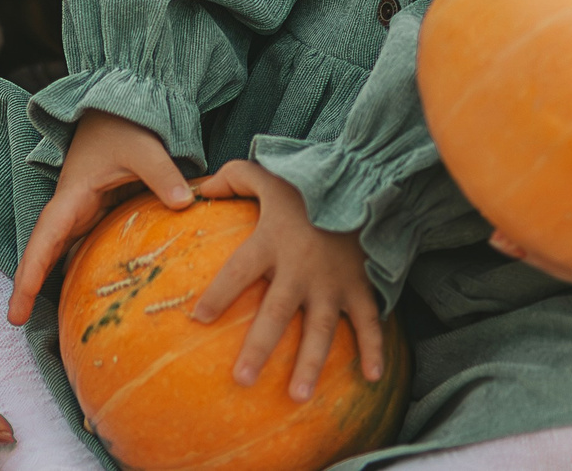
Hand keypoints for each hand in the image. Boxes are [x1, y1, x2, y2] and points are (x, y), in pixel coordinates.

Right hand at [9, 111, 194, 324]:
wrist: (120, 108)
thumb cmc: (125, 125)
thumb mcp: (145, 148)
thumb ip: (163, 174)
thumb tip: (185, 203)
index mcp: (72, 195)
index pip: (45, 239)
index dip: (29, 274)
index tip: (16, 306)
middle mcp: (71, 208)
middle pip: (44, 251)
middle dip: (28, 284)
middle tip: (15, 321)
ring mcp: (82, 213)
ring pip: (61, 252)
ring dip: (49, 280)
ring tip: (49, 321)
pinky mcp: (97, 215)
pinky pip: (83, 247)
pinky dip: (78, 271)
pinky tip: (86, 297)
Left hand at [191, 160, 389, 398]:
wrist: (363, 179)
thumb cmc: (310, 183)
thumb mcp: (270, 175)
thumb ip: (235, 179)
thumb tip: (200, 189)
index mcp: (272, 242)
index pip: (237, 272)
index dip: (217, 295)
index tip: (197, 319)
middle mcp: (300, 268)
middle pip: (275, 314)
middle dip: (259, 348)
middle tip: (242, 380)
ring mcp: (333, 281)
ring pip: (320, 329)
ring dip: (310, 364)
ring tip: (297, 396)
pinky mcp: (360, 285)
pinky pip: (369, 322)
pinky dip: (374, 349)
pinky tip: (372, 377)